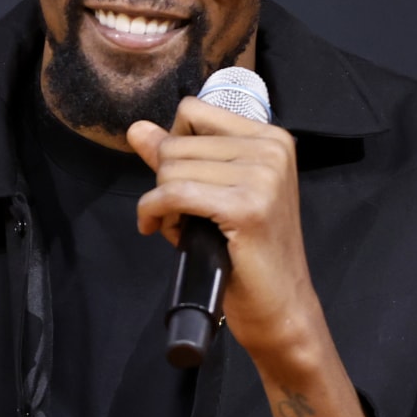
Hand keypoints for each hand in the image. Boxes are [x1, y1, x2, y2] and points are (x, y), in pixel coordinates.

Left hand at [127, 97, 322, 362]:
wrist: (280, 306)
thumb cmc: (248, 255)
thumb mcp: (214, 194)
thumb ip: (177, 156)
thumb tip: (136, 129)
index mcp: (271, 138)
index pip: (193, 110)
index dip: (173, 145)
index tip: (179, 181)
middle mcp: (271, 149)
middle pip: (177, 141)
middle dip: (164, 179)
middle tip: (176, 214)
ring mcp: (262, 176)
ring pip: (170, 168)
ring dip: (160, 201)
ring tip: (176, 226)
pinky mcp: (246, 207)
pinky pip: (173, 194)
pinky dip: (153, 211)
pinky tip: (156, 228)